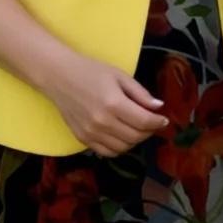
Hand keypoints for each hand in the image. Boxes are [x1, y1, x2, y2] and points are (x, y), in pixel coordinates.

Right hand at [44, 49, 168, 155]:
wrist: (58, 75)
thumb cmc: (90, 70)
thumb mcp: (119, 75)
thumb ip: (140, 93)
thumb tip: (159, 107)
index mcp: (113, 103)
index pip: (144, 122)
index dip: (158, 122)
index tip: (164, 119)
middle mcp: (102, 122)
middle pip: (135, 137)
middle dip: (149, 132)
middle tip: (152, 123)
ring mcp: (91, 133)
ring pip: (123, 148)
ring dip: (135, 141)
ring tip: (137, 129)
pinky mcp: (82, 139)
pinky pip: (107, 152)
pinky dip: (119, 148)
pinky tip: (121, 136)